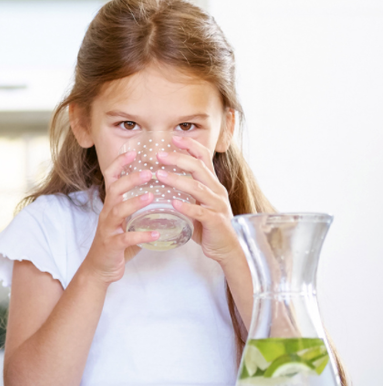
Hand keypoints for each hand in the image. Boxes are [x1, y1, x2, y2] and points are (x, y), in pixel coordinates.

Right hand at [81, 150, 160, 283]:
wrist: (100, 268)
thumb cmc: (116, 243)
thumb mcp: (126, 220)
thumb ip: (139, 208)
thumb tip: (164, 195)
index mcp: (111, 205)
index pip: (111, 178)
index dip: (119, 164)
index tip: (133, 152)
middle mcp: (107, 213)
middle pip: (114, 190)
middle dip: (130, 179)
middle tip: (149, 172)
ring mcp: (108, 229)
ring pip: (117, 211)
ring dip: (134, 203)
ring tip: (151, 197)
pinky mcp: (112, 245)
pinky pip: (126, 238)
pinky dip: (141, 235)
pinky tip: (156, 234)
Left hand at [155, 136, 244, 267]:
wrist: (227, 248)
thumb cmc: (208, 224)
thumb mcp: (198, 202)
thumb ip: (186, 190)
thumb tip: (161, 177)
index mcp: (211, 184)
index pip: (203, 158)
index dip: (190, 146)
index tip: (173, 137)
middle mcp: (216, 191)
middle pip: (199, 168)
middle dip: (179, 159)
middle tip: (159, 154)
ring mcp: (217, 206)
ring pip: (198, 188)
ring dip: (177, 180)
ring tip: (159, 175)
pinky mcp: (215, 222)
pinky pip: (200, 212)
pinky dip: (187, 207)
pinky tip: (174, 204)